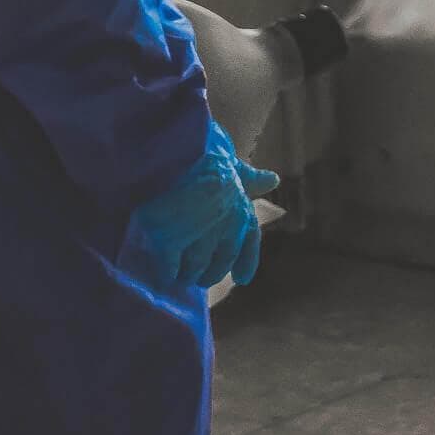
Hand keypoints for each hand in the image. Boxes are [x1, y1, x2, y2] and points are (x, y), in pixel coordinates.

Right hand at [118, 123, 280, 298]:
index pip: (249, 241)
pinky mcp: (170, 243)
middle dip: (209, 272)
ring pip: (194, 269)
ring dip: (186, 274)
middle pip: (220, 263)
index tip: (242, 279)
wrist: (174, 155)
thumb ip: (250, 178)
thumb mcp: (230, 164)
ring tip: (176, 274)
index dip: (247, 260)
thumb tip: (274, 180)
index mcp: (241, 210)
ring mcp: (198, 238)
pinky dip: (165, 272)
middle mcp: (225, 229)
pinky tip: (160, 271)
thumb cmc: (203, 157)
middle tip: (198, 278)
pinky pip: (169, 270)